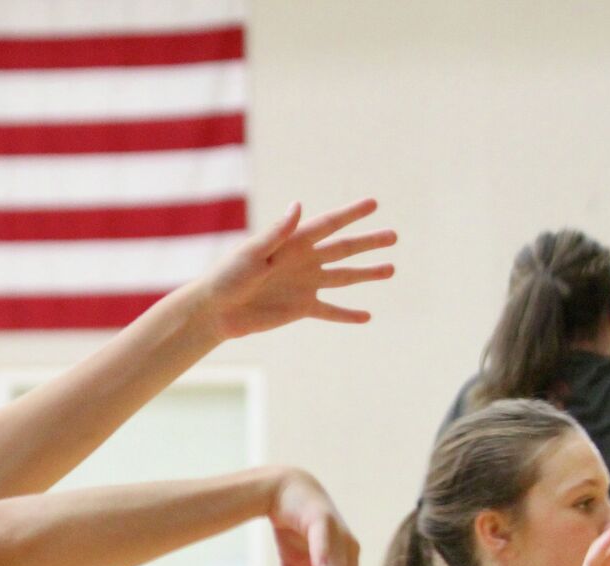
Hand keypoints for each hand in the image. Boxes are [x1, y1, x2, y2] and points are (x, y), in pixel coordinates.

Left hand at [196, 199, 396, 339]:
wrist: (215, 310)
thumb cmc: (228, 276)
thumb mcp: (252, 252)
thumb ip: (277, 232)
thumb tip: (299, 205)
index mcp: (293, 243)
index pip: (328, 225)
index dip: (351, 214)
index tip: (374, 203)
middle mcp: (303, 261)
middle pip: (343, 249)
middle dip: (369, 243)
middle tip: (394, 236)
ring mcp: (305, 285)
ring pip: (344, 277)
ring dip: (367, 274)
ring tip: (391, 269)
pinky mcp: (301, 308)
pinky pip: (330, 311)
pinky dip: (347, 314)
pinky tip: (367, 316)